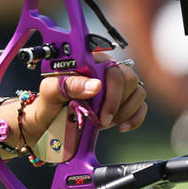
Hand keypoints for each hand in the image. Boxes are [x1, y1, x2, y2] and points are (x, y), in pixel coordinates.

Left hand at [0, 57, 146, 158]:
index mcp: (89, 61)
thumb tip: (95, 85)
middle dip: (115, 104)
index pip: (113, 68)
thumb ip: (68, 85)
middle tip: (100, 120)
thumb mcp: (49, 93)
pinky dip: (134, 118)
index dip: (110, 91)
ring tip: (103, 122)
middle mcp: (105, 70)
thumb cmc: (47, 104)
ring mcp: (116, 86)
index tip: (98, 111)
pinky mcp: (122, 101)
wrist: (46, 122)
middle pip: (129, 79)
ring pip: (138, 92)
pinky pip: (141, 105)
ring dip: (123, 112)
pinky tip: (121, 127)